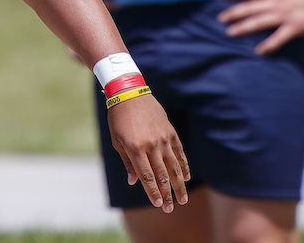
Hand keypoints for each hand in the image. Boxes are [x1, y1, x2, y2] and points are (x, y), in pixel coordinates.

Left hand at [107, 93, 189, 211]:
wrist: (129, 93)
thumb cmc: (118, 118)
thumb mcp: (117, 141)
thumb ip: (127, 162)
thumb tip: (133, 181)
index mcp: (135, 148)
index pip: (147, 176)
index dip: (153, 192)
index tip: (158, 204)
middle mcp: (151, 145)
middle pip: (162, 175)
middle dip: (167, 194)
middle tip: (170, 209)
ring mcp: (163, 139)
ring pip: (174, 167)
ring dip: (179, 185)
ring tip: (182, 200)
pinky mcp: (170, 132)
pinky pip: (179, 152)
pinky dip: (183, 166)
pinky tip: (186, 177)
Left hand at [217, 0, 303, 54]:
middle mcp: (275, 2)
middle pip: (249, 7)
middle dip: (233, 13)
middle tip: (220, 18)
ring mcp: (284, 15)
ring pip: (259, 22)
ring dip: (243, 27)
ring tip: (230, 32)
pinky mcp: (294, 27)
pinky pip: (278, 38)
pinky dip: (268, 45)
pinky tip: (258, 51)